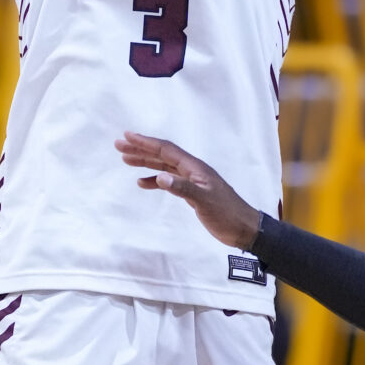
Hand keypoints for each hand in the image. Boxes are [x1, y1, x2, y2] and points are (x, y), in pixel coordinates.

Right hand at [115, 133, 261, 248]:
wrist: (244, 228)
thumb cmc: (227, 214)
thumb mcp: (204, 201)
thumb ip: (183, 188)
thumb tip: (160, 177)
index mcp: (195, 168)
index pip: (166, 150)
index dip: (146, 142)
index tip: (127, 136)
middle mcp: (192, 170)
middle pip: (163, 154)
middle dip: (141, 149)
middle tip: (119, 145)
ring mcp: (193, 180)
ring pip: (164, 166)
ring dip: (145, 162)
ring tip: (126, 159)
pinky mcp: (192, 192)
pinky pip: (169, 180)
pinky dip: (155, 179)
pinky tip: (143, 182)